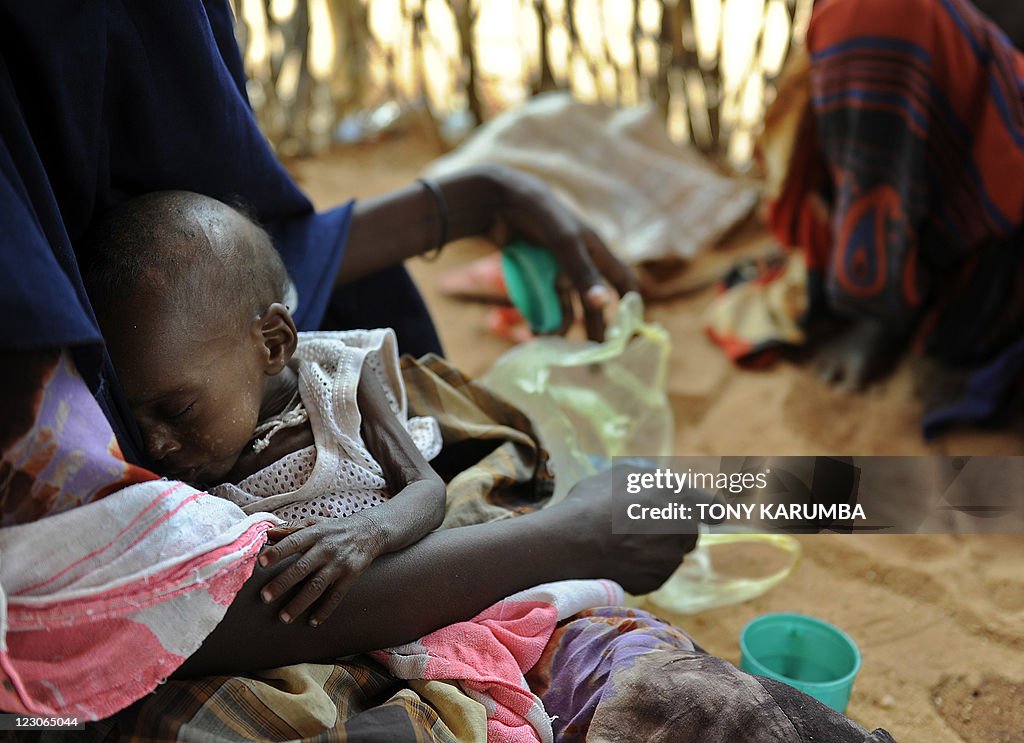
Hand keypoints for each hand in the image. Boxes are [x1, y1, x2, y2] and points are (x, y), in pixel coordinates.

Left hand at [258, 512, 385, 626]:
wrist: (369, 531)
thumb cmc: (334, 529)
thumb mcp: (315, 523)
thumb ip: (291, 529)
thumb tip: (267, 533)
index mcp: (315, 533)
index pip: (293, 541)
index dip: (277, 552)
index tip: (261, 562)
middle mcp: (326, 548)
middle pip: (302, 567)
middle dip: (283, 583)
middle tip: (265, 597)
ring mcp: (339, 563)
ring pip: (317, 586)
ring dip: (300, 603)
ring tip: (284, 617)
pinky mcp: (351, 576)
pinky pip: (336, 596)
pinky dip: (325, 610)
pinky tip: (313, 622)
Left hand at [484, 165, 637, 340]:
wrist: (498, 199)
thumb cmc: (539, 214)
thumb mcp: (565, 244)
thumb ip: (584, 274)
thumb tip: (604, 305)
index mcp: (595, 251)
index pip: (623, 282)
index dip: (631, 306)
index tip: (634, 336)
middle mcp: (579, 263)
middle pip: (593, 304)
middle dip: (595, 332)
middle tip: (597, 364)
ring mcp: (556, 271)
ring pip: (566, 308)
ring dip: (561, 328)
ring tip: (552, 347)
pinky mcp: (535, 276)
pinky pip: (544, 304)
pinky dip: (542, 319)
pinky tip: (534, 334)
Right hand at [554, 465, 720, 594]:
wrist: (573, 542)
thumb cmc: (594, 501)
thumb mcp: (623, 474)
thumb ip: (651, 480)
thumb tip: (660, 485)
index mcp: (680, 497)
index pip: (713, 507)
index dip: (710, 511)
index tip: (710, 515)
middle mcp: (684, 529)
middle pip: (690, 531)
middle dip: (674, 528)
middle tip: (643, 524)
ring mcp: (671, 558)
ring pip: (671, 553)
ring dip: (657, 548)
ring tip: (624, 541)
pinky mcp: (656, 581)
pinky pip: (655, 572)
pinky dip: (644, 567)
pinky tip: (620, 558)